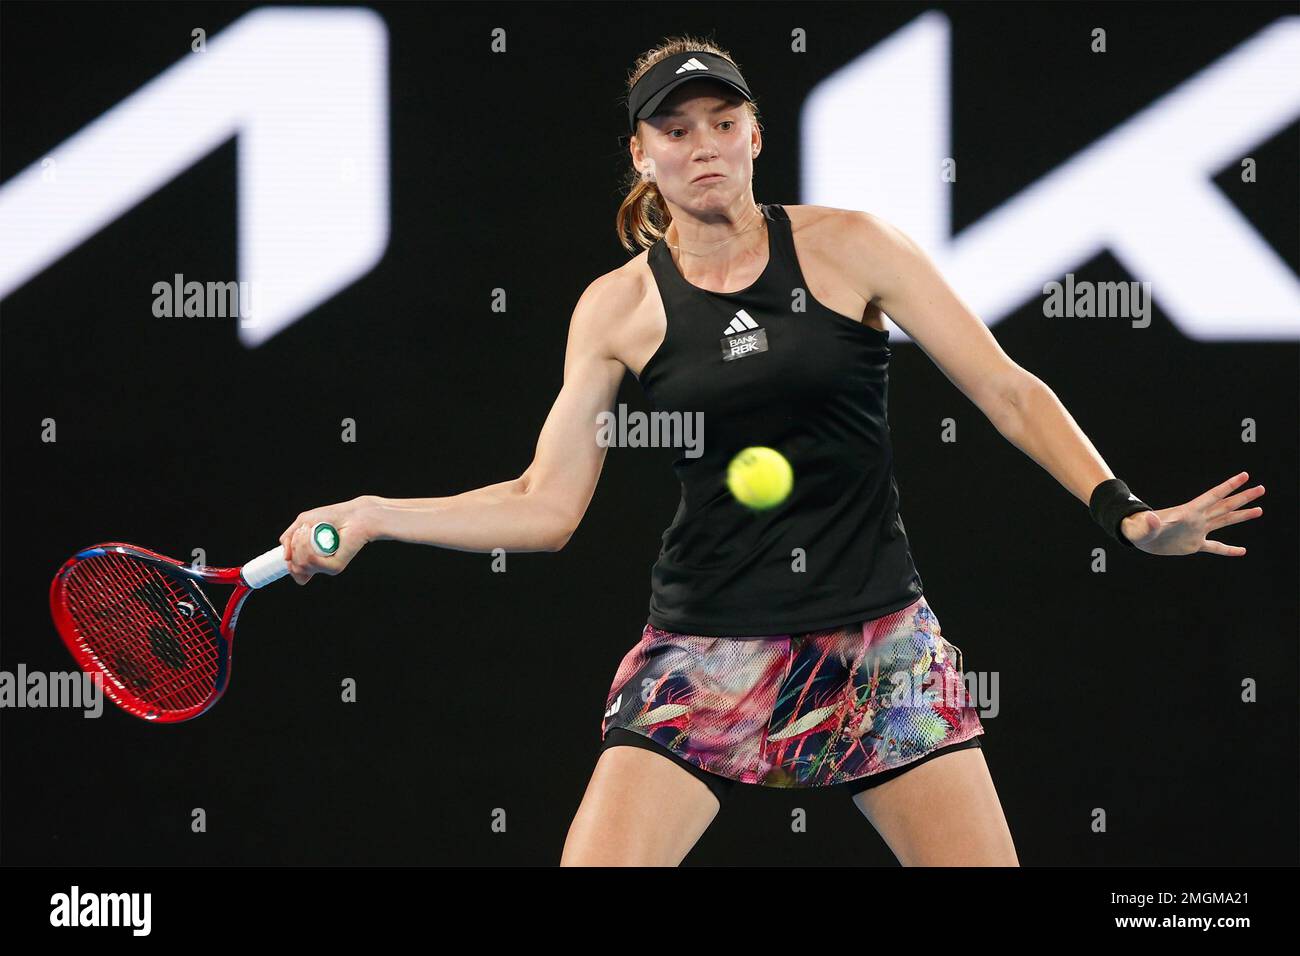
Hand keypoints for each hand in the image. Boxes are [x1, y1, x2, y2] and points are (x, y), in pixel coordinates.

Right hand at [279, 495, 376, 584]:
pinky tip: (313, 533)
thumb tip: (286, 557)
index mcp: (313, 559)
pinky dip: (307, 545)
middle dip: (293, 547)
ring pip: (301, 564)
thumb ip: (288, 538)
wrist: (353, 515)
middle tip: (303, 530)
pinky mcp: (335, 566)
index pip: (296, 572)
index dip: (289, 560)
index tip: (292, 542)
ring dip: (300, 543)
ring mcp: (327, 567)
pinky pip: (311, 561)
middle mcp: (320, 566)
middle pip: (295, 568)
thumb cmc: (331, 517)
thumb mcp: (302, 523)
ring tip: (309, 529)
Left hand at [1120, 471, 1263, 556]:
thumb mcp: (1142, 526)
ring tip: (1260, 510)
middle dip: (1243, 497)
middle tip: (1261, 488)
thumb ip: (1150, 523)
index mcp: (1188, 512)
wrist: (1137, 536)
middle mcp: (1197, 519)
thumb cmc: (1137, 528)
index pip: (1213, 496)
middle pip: (1225, 505)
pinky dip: (1228, 549)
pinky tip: (1242, 551)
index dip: (1229, 486)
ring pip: (1224, 521)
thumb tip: (1153, 518)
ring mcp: (1196, 531)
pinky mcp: (1193, 544)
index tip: (1245, 475)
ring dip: (1242, 516)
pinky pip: (1215, 546)